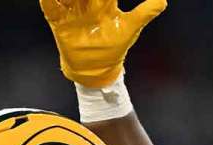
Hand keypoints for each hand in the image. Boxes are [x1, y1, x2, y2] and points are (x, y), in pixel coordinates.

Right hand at [40, 0, 166, 87]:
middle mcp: (86, 3)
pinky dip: (49, 1)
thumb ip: (145, 12)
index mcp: (104, 2)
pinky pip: (51, 9)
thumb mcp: (130, 27)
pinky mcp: (60, 23)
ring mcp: (72, 12)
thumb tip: (163, 1)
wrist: (95, 69)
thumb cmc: (113, 46)